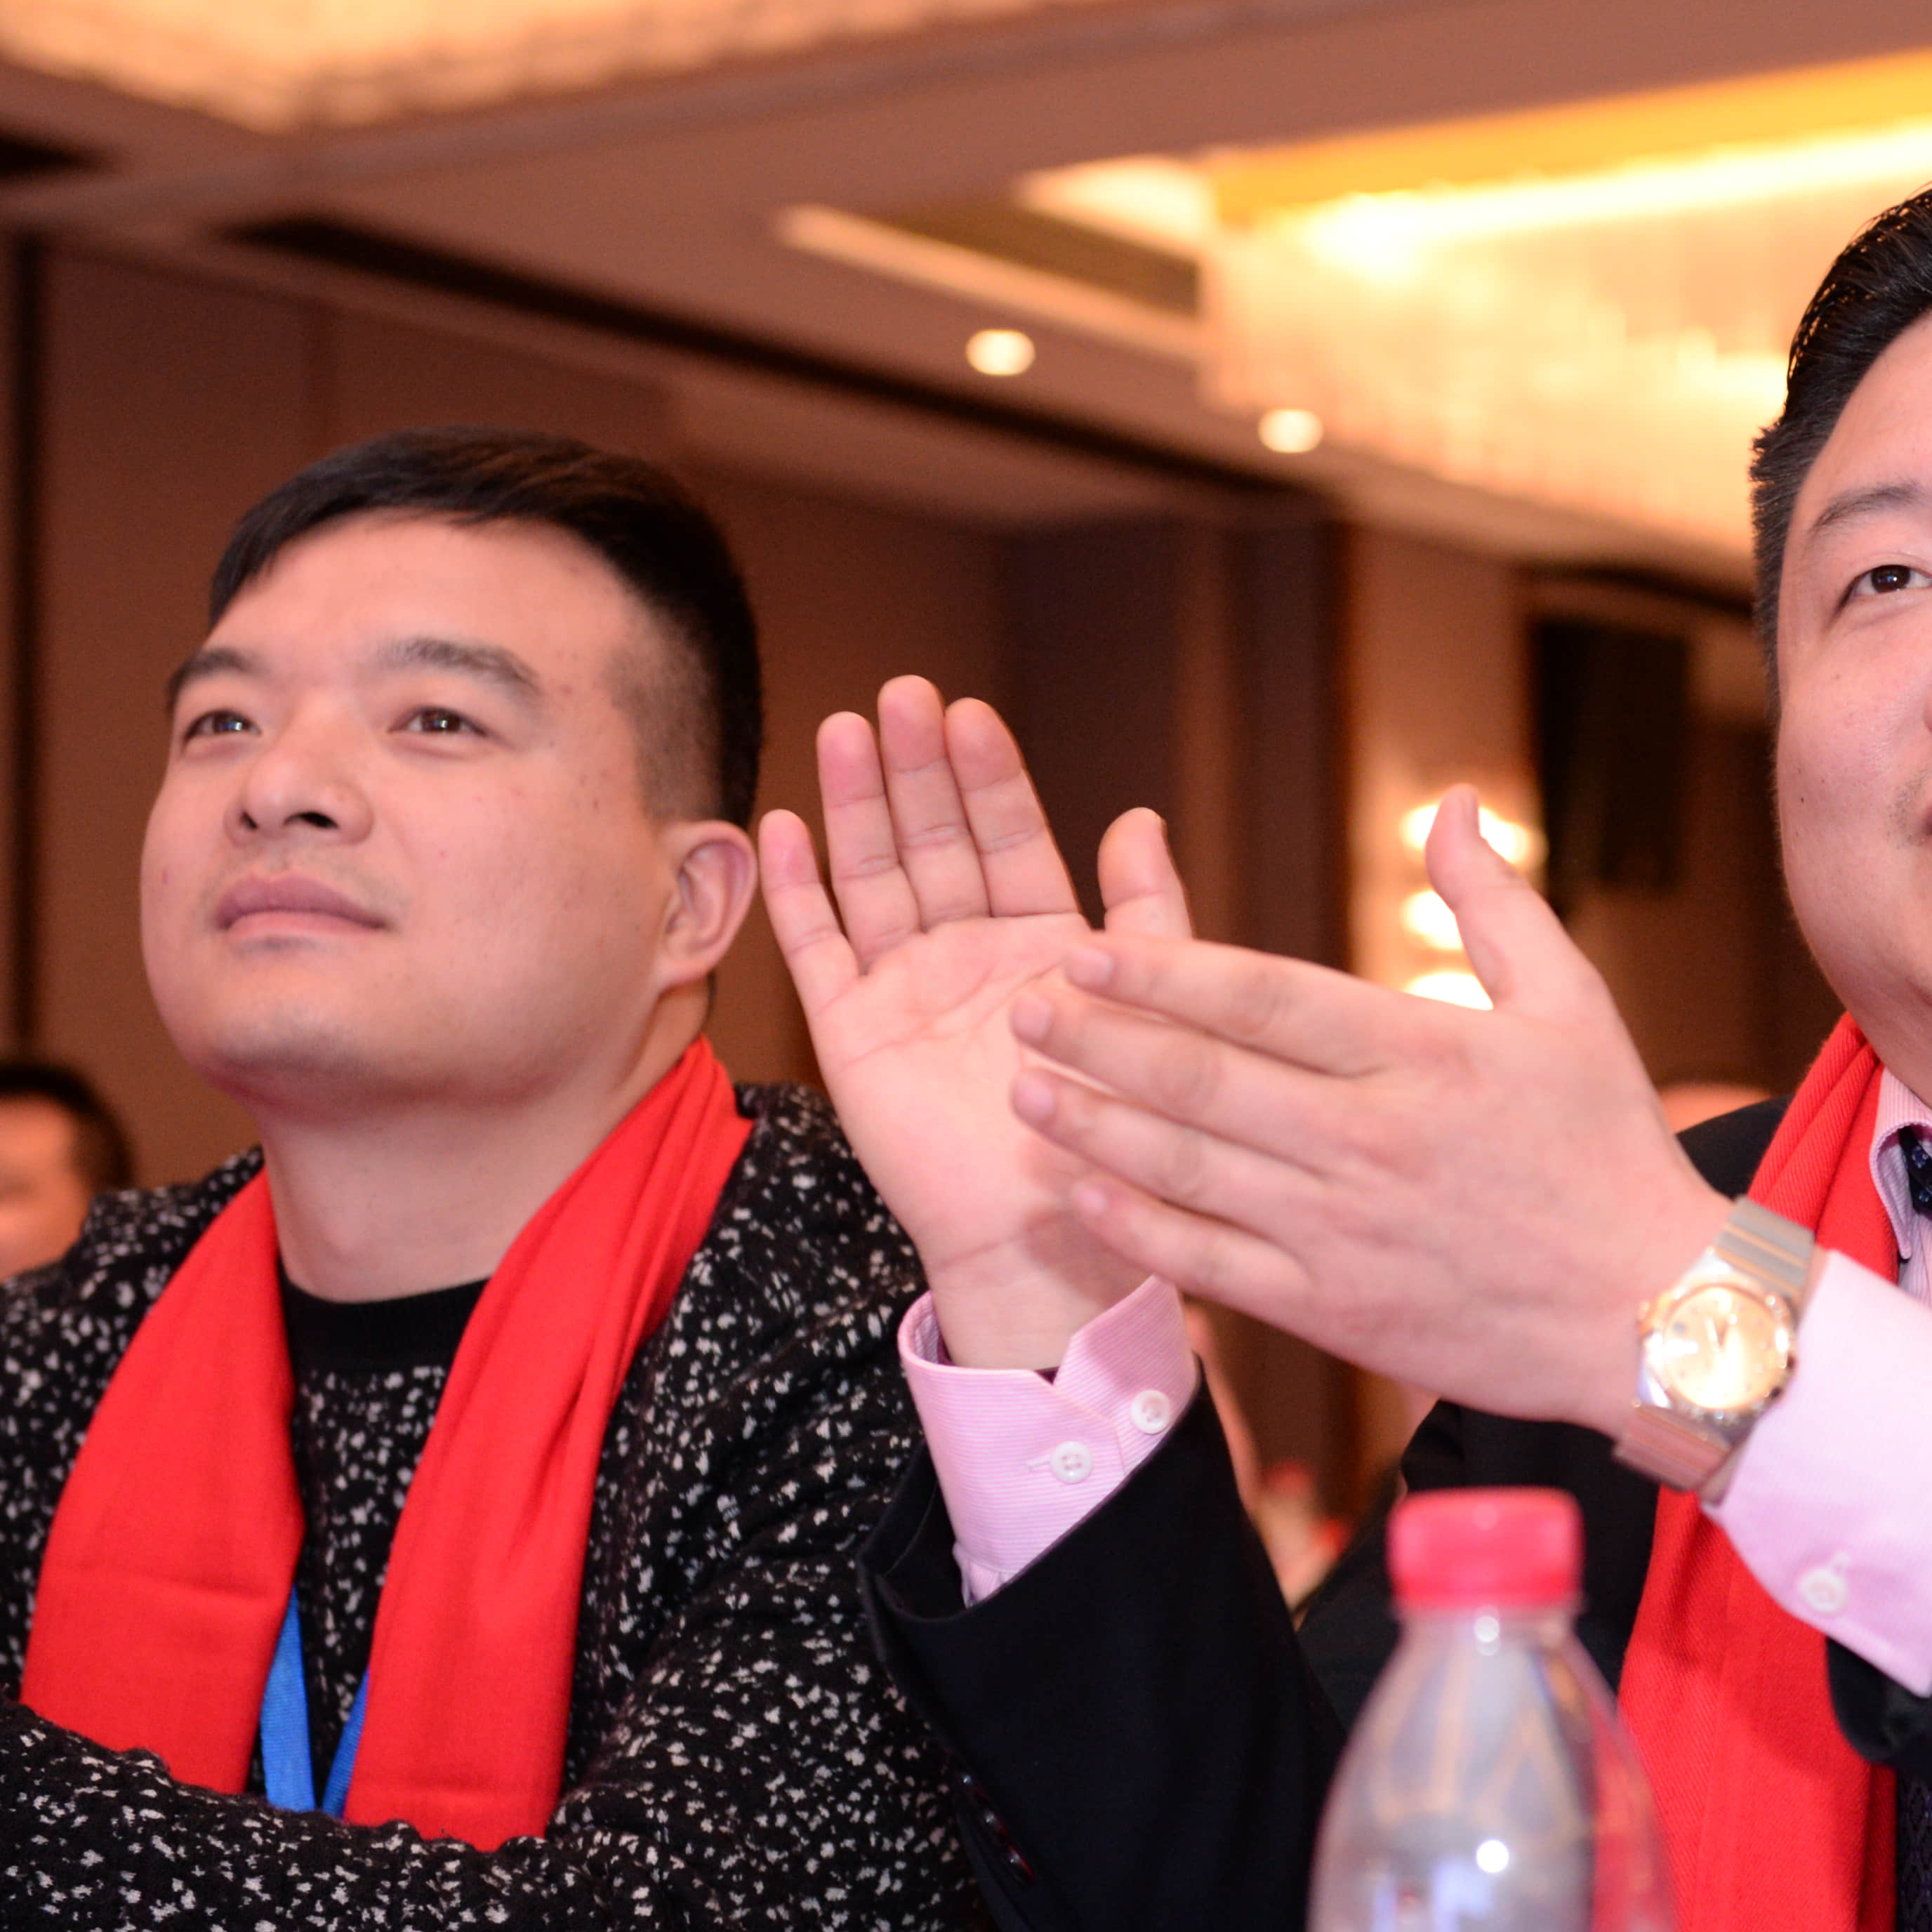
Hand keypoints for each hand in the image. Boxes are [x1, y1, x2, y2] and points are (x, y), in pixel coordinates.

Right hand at [763, 684, 1197, 1369]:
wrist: (1050, 1237)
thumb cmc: (1112, 1134)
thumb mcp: (1149, 1010)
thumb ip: (1148, 915)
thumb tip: (1138, 812)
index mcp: (1043, 940)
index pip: (1010, 836)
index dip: (988, 775)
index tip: (969, 709)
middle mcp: (968, 953)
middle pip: (934, 840)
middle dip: (917, 768)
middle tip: (901, 694)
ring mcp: (905, 988)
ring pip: (874, 876)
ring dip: (856, 805)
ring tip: (843, 729)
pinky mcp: (852, 1033)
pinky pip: (818, 951)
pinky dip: (798, 892)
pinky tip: (782, 825)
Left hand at [1006, 789, 1727, 1436]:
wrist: (1657, 1316)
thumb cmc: (1612, 1150)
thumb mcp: (1574, 1005)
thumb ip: (1494, 903)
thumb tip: (1450, 803)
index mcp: (1424, 1055)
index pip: (1266, 1000)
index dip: (1165, 969)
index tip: (1089, 944)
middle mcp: (1372, 1141)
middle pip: (1205, 1080)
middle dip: (1100, 1038)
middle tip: (1025, 1002)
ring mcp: (1346, 1233)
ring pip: (1190, 1172)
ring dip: (1095, 1126)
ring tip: (1023, 1086)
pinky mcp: (1337, 1312)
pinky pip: (1214, 1267)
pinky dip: (1139, 1232)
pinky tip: (1081, 1195)